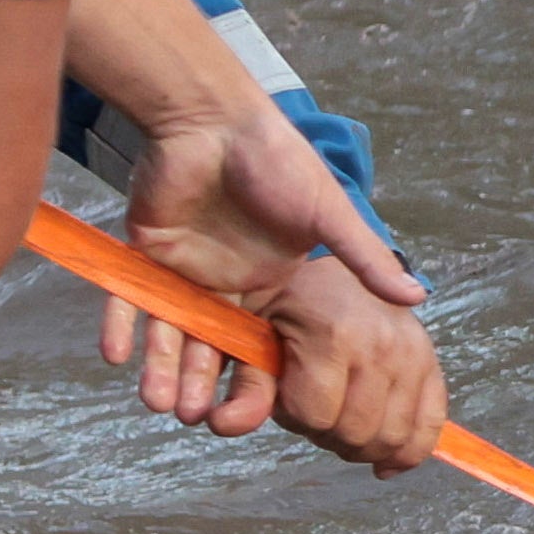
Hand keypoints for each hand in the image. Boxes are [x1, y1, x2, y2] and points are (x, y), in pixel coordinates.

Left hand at [97, 114, 442, 469]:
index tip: (261, 417)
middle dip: (204, 387)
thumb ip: (363, 257)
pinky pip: (129, 300)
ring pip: (170, 334)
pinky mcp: (146, 255)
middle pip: (214, 351)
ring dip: (162, 369)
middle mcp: (227, 286)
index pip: (266, 347)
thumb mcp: (327, 211)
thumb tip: (417, 297)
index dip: (259, 383)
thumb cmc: (275, 158)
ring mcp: (185, 273)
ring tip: (159, 402)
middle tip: (198, 418)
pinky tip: (116, 354)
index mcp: (272, 284)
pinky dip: (122, 326)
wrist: (213, 115)